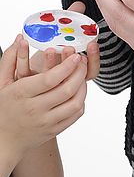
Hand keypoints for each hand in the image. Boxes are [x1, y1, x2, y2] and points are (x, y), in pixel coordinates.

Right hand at [0, 36, 87, 160]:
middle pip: (66, 90)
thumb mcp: (3, 81)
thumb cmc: (5, 105)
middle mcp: (34, 109)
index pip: (50, 79)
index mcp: (22, 94)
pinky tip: (79, 90)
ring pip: (74, 103)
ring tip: (82, 74)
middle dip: (79, 72)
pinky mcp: (54, 130)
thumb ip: (11, 58)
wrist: (4, 139)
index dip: (66, 66)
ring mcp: (45, 122)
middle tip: (82, 61)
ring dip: (83, 86)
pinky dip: (81, 100)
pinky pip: (75, 115)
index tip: (75, 56)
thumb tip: (20, 38)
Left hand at [28, 2, 99, 80]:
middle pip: (72, 76)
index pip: (91, 70)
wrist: (28, 67)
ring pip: (49, 77)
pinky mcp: (27, 82)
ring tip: (49, 48)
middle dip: (70, 61)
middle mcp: (64, 80)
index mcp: (77, 71)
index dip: (93, 58)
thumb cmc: (53, 50)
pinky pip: (24, 71)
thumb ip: (73, 21)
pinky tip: (23, 41)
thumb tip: (80, 4)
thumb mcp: (65, 36)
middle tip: (69, 48)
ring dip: (50, 62)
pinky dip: (22, 56)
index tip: (92, 44)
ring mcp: (46, 83)